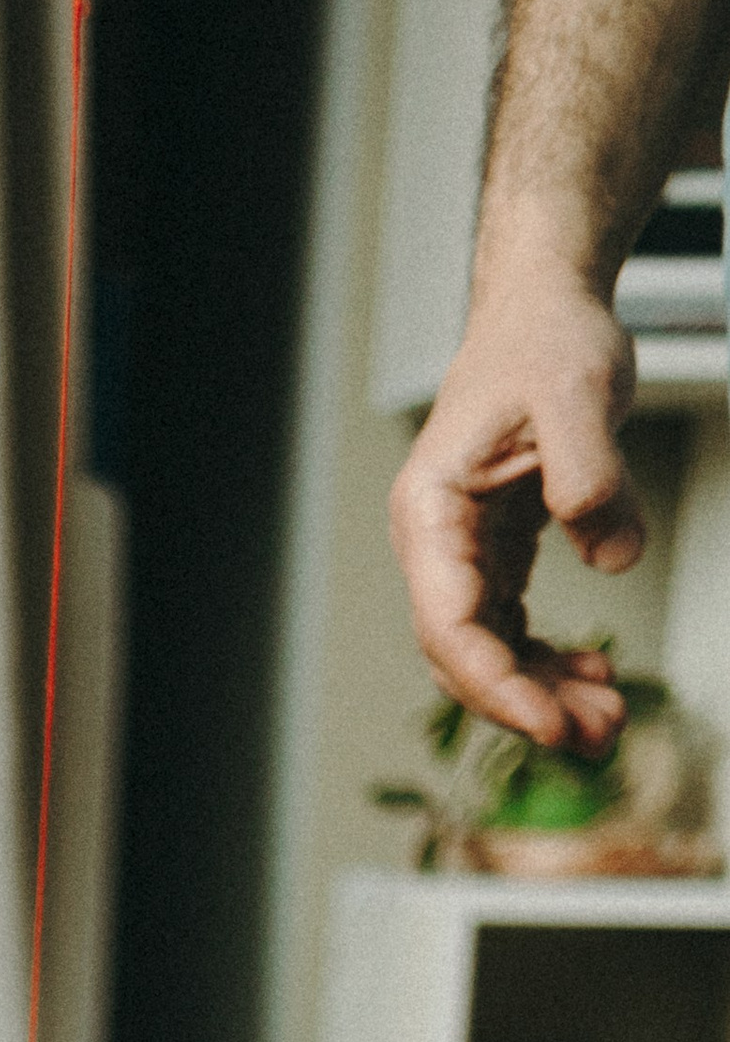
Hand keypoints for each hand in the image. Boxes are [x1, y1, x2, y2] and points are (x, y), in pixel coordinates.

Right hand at [388, 264, 645, 751]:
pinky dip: (549, 662)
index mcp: (430, 510)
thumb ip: (590, 474)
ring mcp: (462, 554)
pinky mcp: (495, 554)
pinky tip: (592, 676)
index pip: (448, 624)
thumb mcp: (577, 393)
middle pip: (464, 655)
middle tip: (596, 734)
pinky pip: (511, 630)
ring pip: (489, 653)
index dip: (495, 685)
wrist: (544, 307)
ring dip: (541, 694)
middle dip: (526, 705)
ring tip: (605, 718)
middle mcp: (435, 543)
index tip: (549, 722)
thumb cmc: (544, 339)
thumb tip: (611, 555)